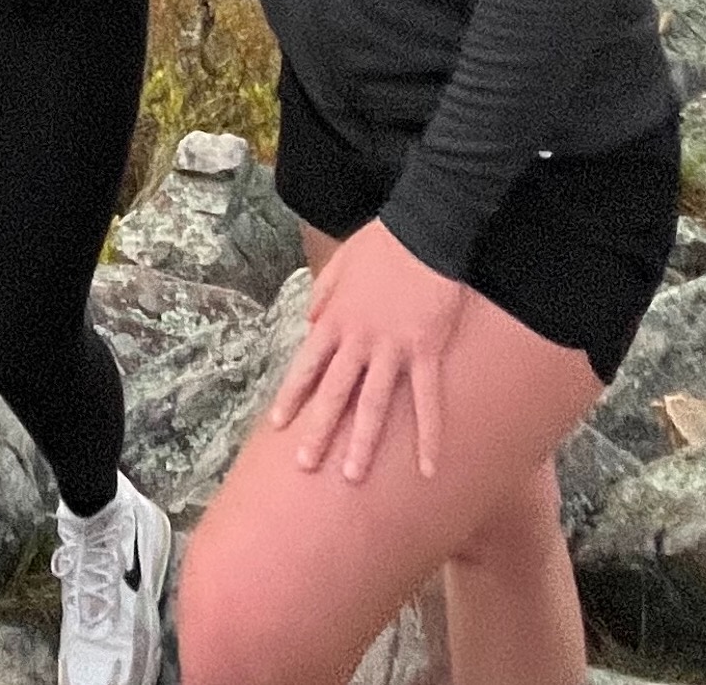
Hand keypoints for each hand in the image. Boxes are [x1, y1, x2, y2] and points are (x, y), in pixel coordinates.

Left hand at [267, 218, 466, 485]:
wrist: (424, 228)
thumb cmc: (384, 241)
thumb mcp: (341, 263)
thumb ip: (322, 293)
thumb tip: (310, 319)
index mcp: (336, 319)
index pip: (307, 365)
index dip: (292, 396)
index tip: (277, 424)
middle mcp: (358, 340)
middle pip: (334, 393)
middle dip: (318, 431)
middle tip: (304, 466)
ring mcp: (392, 348)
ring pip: (373, 404)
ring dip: (362, 443)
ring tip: (353, 477)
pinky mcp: (426, 351)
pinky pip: (426, 401)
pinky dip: (428, 436)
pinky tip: (428, 468)